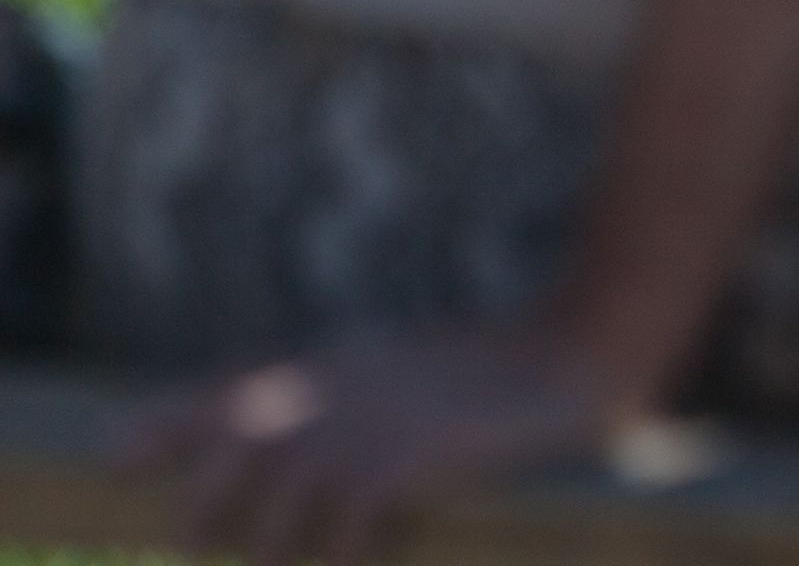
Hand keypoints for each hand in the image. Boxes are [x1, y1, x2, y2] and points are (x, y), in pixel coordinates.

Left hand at [130, 328, 617, 565]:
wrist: (570, 360)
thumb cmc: (485, 379)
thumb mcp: (393, 371)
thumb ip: (329, 398)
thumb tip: (276, 443)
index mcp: (325, 364)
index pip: (217, 399)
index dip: (163, 431)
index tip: (120, 455)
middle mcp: (328, 391)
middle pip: (220, 474)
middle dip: (212, 526)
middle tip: (241, 549)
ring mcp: (363, 425)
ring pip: (272, 528)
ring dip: (287, 561)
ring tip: (326, 557)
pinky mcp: (401, 459)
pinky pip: (342, 539)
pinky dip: (351, 561)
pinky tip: (380, 554)